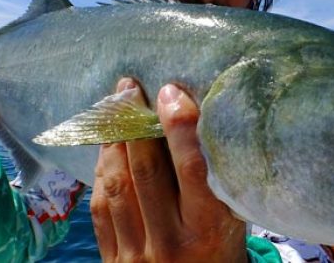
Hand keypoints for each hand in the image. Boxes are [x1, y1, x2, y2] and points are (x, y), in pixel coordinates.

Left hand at [90, 78, 246, 262]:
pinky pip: (101, 208)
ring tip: (112, 107)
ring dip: (112, 141)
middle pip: (146, 172)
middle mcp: (170, 243)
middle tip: (129, 87)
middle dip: (134, 123)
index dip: (180, 127)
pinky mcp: (113, 262)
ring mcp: (138, 255)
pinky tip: (106, 147)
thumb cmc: (220, 252)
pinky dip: (101, 171)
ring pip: (118, 186)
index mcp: (208, 231)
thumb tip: (198, 119)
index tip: (170, 92)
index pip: (192, 169)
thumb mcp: (232, 222)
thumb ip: (216, 181)